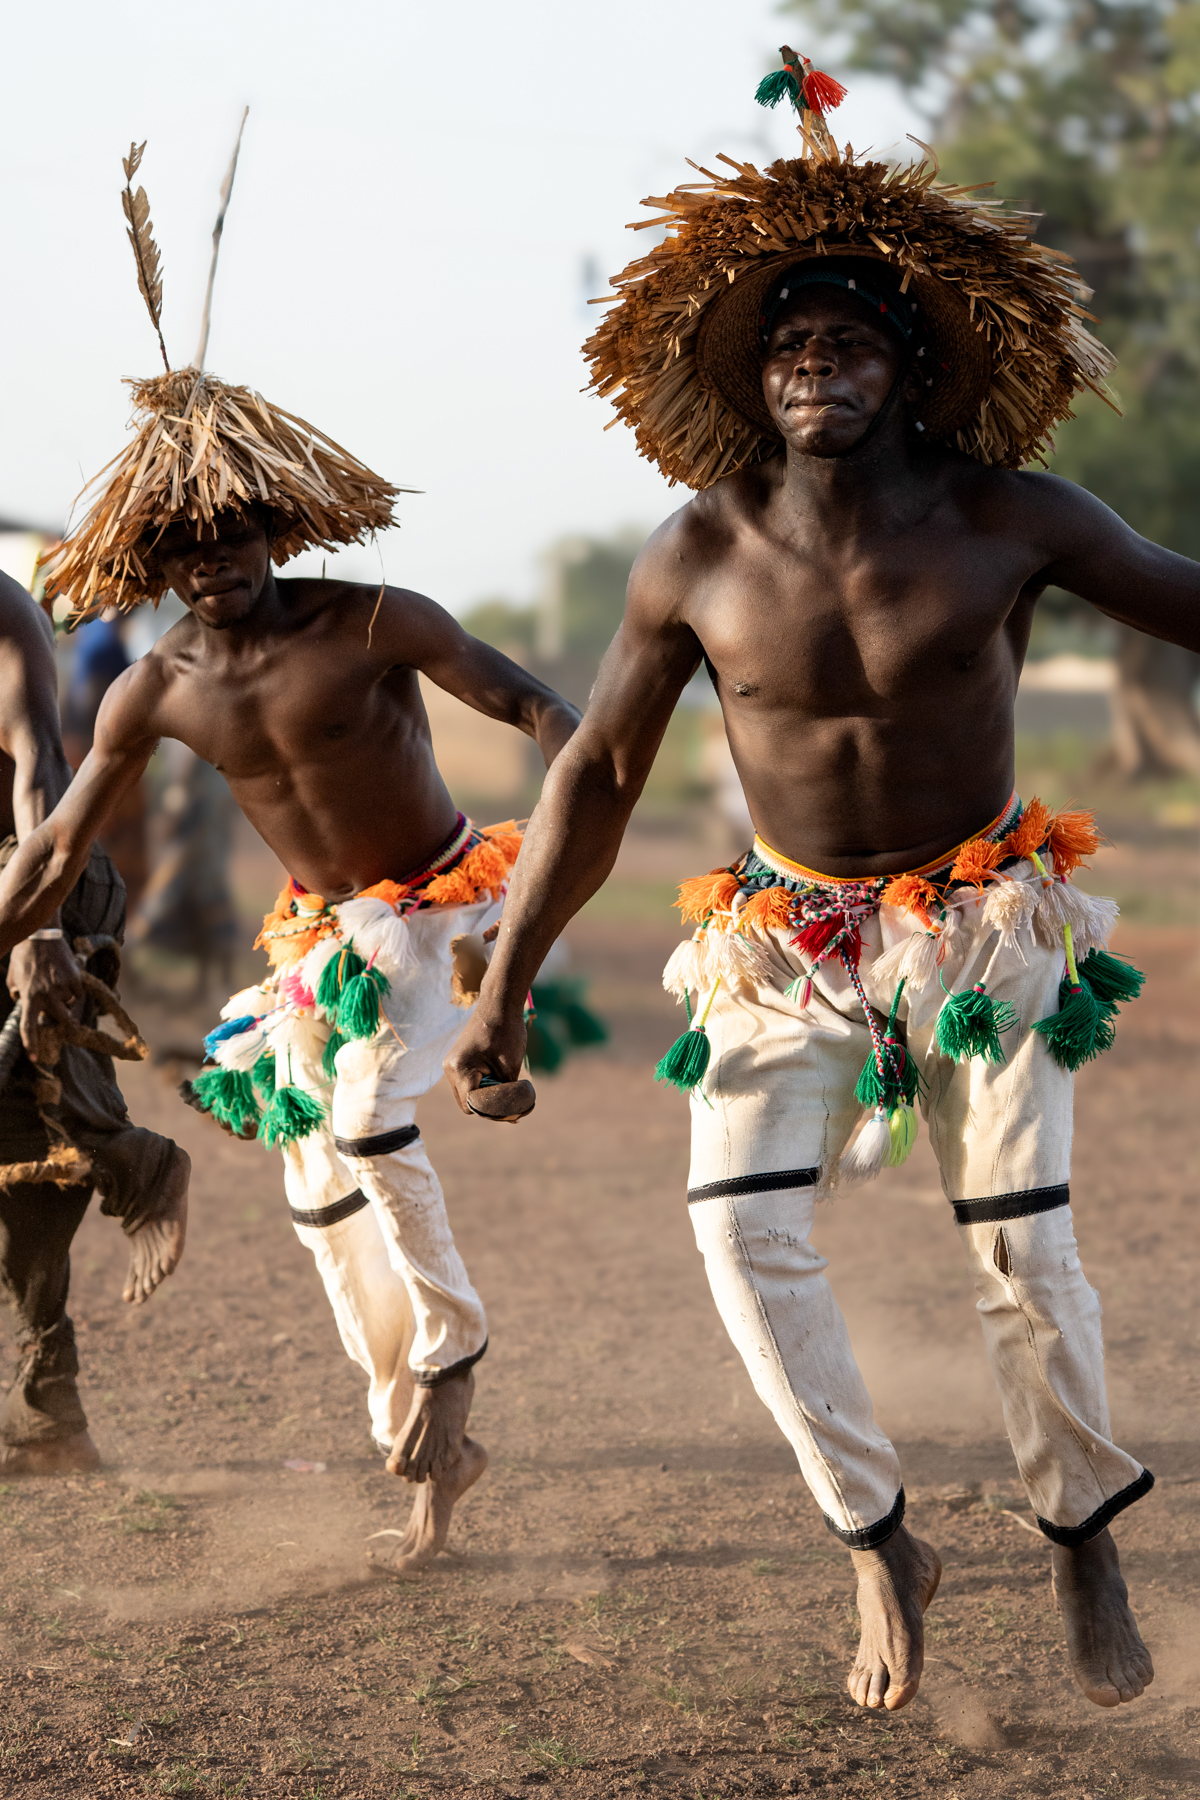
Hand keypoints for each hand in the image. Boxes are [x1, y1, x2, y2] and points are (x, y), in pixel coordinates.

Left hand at [7, 937, 82, 1061]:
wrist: (40, 936)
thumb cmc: (24, 957)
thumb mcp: (14, 977)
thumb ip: (18, 992)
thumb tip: (22, 1001)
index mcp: (28, 997)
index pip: (28, 1026)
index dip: (31, 1044)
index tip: (35, 1059)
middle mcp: (45, 995)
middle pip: (60, 1018)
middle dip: (60, 1015)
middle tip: (58, 1007)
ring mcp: (61, 987)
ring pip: (70, 1005)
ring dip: (66, 999)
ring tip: (57, 982)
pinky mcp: (74, 979)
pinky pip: (78, 993)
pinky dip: (74, 989)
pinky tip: (66, 977)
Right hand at [443, 1005, 528, 1118]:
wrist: (499, 1004)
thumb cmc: (507, 1032)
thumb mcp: (509, 1068)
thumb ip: (506, 1093)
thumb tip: (510, 1116)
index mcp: (460, 1070)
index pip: (473, 1106)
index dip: (494, 1113)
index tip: (514, 1112)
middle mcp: (450, 1069)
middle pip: (467, 1104)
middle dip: (489, 1106)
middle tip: (512, 1105)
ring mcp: (451, 1065)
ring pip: (467, 1095)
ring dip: (485, 1096)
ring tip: (507, 1091)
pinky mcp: (457, 1061)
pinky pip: (468, 1083)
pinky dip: (483, 1086)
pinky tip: (500, 1083)